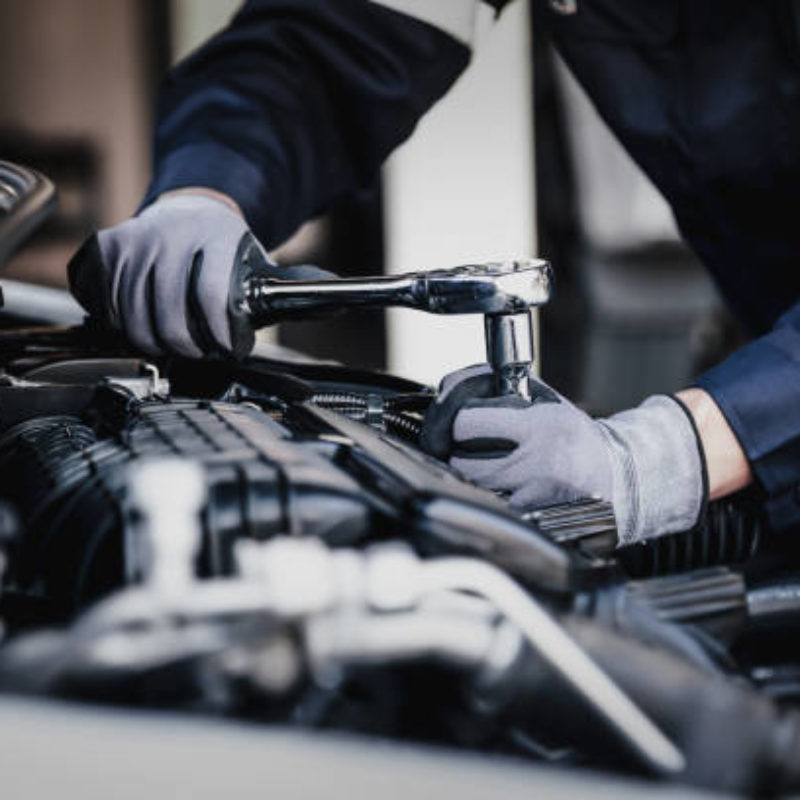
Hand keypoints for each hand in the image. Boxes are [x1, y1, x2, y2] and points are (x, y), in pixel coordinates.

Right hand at [68, 191, 333, 358]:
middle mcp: (170, 234)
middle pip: (168, 316)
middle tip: (201, 354)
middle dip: (188, 348)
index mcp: (216, 236)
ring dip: (155, 342)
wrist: (191, 211)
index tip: (226, 350)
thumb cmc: (229, 252)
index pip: (212, 297)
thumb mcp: (263, 266)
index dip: (219, 335)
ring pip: (133, 317)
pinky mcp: (105, 249)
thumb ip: (297, 287)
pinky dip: (122, 324)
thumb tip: (340, 298)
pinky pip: (104, 305)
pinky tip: (144, 324)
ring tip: (176, 344)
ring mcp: (133, 240)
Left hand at [420, 365, 707, 545]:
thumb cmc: (572, 435)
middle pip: (464, 462)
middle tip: (462, 447)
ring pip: (476, 488)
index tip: (460, 423)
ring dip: (469, 476)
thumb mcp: (544, 402)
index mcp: (537, 425)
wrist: (615, 475)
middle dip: (456, 453)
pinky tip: (499, 486)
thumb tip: (452, 385)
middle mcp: (536, 461)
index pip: (468, 423)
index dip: (456, 422)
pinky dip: (489, 497)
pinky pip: (494, 506)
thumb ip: (502, 390)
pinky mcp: (534, 516)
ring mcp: (534, 494)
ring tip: (480, 464)